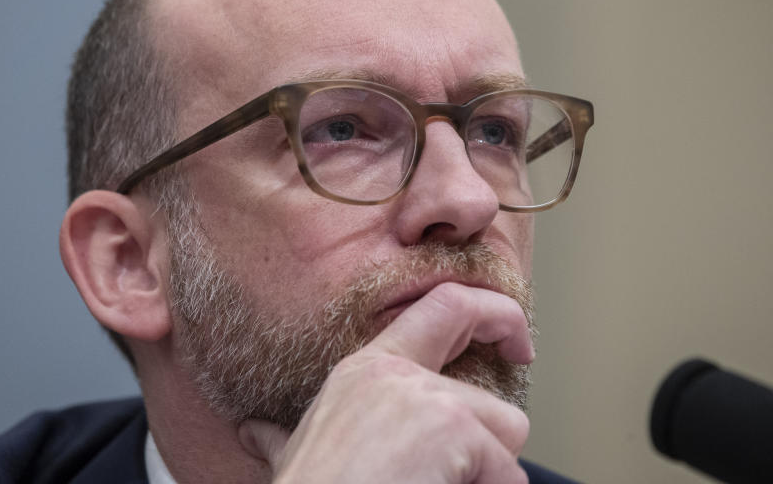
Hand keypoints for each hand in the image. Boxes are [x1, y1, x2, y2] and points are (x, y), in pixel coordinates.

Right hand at [239, 282, 533, 482]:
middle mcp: (398, 373)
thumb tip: (255, 432)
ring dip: (484, 476)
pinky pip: (508, 475)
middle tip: (466, 468)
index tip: (517, 343)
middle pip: (495, 400)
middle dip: (492, 443)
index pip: (445, 306)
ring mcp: (429, 396)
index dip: (492, 314)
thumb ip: (285, 434)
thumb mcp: (296, 451)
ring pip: (508, 435)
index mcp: (366, 370)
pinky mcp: (454, 426)